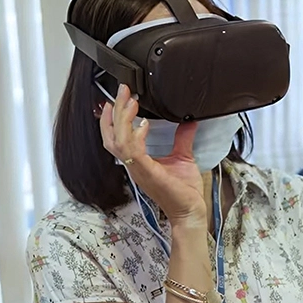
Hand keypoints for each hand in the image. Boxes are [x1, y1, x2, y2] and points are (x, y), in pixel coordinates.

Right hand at [99, 85, 206, 224]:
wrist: (190, 211)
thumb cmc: (184, 191)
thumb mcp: (183, 157)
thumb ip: (182, 139)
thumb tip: (188, 121)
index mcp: (138, 160)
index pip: (116, 136)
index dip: (114, 118)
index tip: (120, 99)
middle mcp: (134, 164)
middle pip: (112, 135)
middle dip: (115, 111)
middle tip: (122, 91)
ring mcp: (138, 169)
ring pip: (118, 140)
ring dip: (122, 119)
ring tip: (129, 101)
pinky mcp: (147, 172)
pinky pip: (133, 151)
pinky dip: (135, 136)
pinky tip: (142, 124)